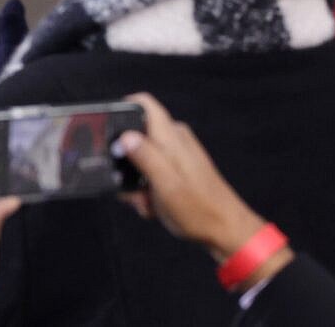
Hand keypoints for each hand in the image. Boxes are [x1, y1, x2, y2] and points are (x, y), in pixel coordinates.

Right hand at [116, 94, 270, 262]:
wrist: (228, 232)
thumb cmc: (200, 211)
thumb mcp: (166, 186)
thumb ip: (145, 157)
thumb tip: (124, 137)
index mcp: (170, 138)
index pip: (141, 103)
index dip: (119, 111)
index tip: (106, 135)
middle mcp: (175, 139)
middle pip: (136, 134)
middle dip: (126, 160)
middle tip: (128, 185)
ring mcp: (179, 153)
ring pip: (142, 155)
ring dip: (136, 178)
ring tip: (144, 200)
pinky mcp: (180, 167)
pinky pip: (153, 168)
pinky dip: (148, 185)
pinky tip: (154, 204)